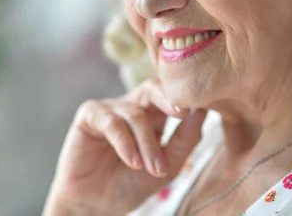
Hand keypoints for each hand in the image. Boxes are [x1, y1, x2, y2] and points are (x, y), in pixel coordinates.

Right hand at [44, 79, 206, 215]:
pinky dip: (125, 142)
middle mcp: (130, 107)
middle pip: (152, 88)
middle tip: (182, 114)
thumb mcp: (166, 166)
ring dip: (148, 144)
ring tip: (154, 169)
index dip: (185, 99)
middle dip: (168, 99)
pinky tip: (133, 162)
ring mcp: (109, 110)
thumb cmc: (129, 185)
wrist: (95, 206)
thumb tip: (202, 111)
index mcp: (152, 115)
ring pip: (135, 115)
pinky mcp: (88, 117)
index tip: (203, 107)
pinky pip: (110, 122)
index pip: (170, 94)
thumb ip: (184, 140)